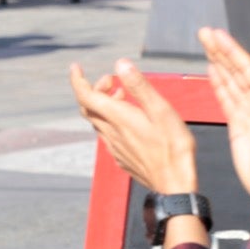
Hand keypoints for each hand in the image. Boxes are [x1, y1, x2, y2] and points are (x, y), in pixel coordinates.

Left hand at [69, 59, 196, 193]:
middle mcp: (110, 132)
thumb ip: (139, 87)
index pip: (85, 96)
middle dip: (94, 89)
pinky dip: (110, 119)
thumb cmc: (173, 147)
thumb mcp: (161, 111)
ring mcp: (114, 146)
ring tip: (122, 95)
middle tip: (111, 80)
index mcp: (118, 118)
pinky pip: (107, 134)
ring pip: (97, 121)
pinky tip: (129, 119)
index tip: (75, 67)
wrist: (174, 184)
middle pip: (88, 108)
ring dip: (104, 104)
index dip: (77, 80)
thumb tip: (120, 64)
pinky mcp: (121, 156)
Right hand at [202, 26, 249, 201]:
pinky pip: (226, 98)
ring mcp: (248, 112)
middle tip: (204, 33)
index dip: (230, 50)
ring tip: (206, 46)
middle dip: (220, 50)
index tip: (215, 35)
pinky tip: (212, 72)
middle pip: (235, 69)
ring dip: (217, 62)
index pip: (245, 67)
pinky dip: (218, 83)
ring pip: (230, 81)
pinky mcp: (238, 125)